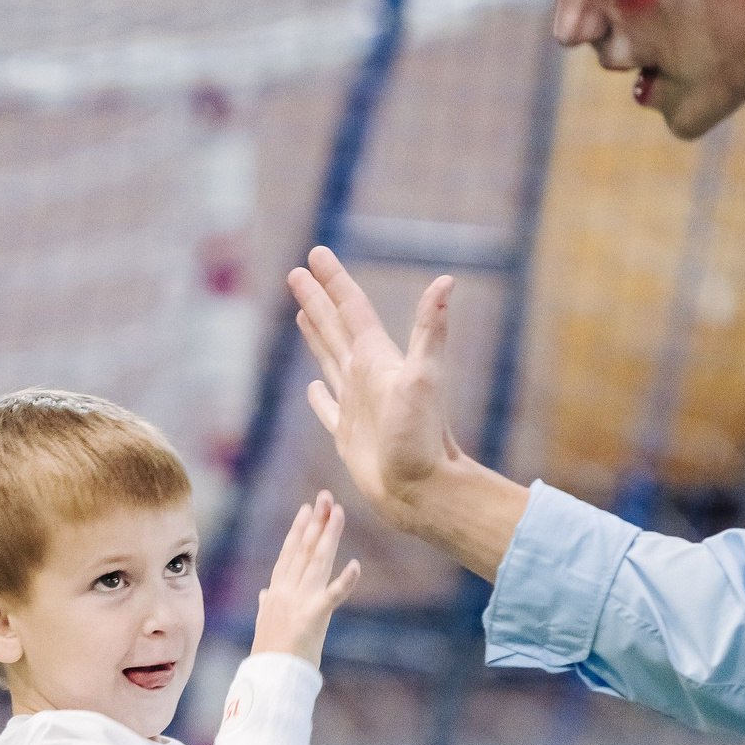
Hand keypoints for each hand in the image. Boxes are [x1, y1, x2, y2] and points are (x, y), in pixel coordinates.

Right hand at [250, 491, 360, 665]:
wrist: (270, 678)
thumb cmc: (270, 655)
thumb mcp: (265, 624)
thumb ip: (267, 605)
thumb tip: (265, 593)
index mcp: (277, 592)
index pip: (289, 554)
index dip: (298, 530)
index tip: (307, 510)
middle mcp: (286, 591)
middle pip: (304, 549)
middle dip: (316, 522)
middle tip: (326, 497)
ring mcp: (299, 601)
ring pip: (317, 561)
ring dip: (329, 535)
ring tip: (339, 513)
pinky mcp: (313, 617)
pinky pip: (332, 596)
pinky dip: (345, 581)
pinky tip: (356, 565)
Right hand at [290, 247, 465, 536]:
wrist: (421, 490)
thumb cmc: (422, 438)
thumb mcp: (425, 377)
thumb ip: (431, 330)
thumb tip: (446, 281)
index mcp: (377, 359)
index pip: (352, 309)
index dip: (333, 281)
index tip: (315, 255)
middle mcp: (366, 376)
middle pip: (335, 327)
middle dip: (317, 299)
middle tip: (298, 272)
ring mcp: (356, 404)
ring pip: (329, 359)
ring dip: (315, 334)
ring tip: (302, 313)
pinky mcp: (348, 433)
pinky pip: (327, 406)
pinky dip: (318, 394)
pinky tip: (312, 387)